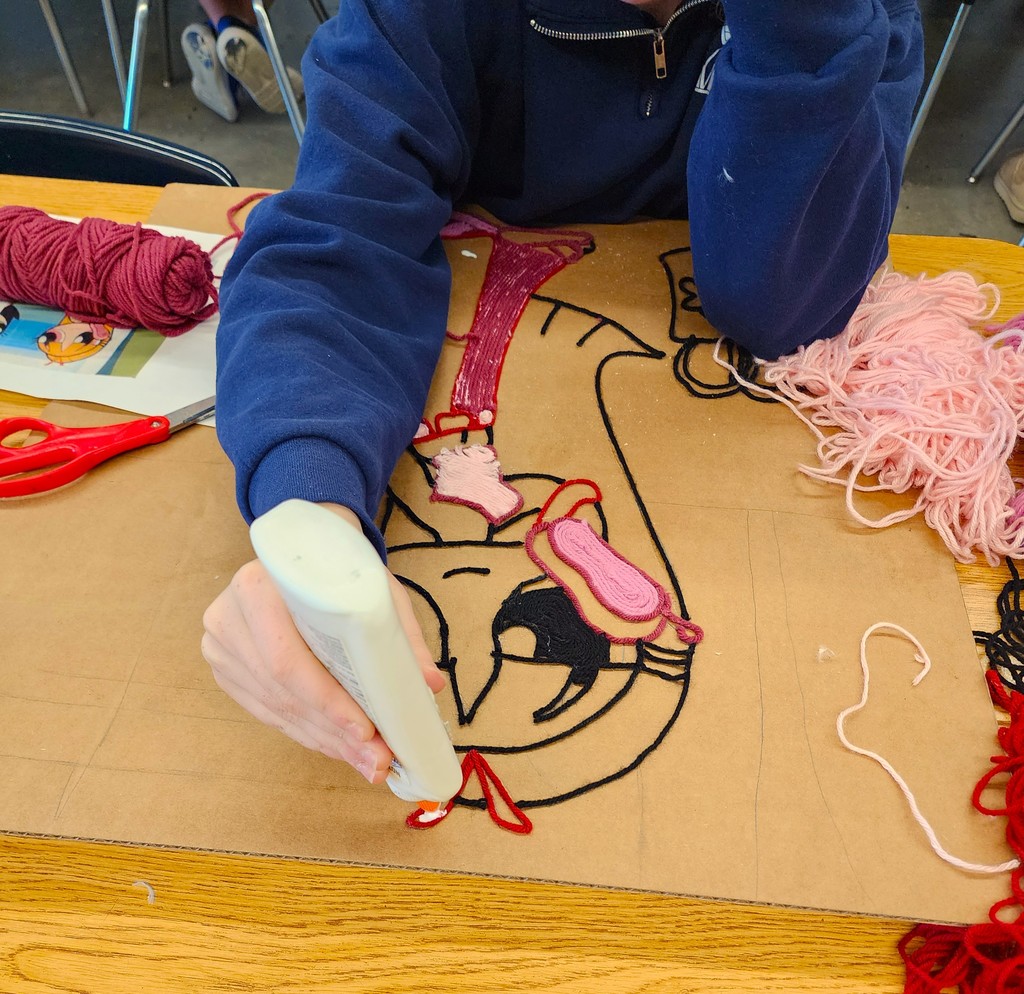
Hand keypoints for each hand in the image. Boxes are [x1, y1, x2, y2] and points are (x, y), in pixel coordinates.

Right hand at [201, 504, 444, 782]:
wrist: (302, 551)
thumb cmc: (338, 567)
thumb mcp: (373, 586)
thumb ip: (399, 633)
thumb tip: (429, 683)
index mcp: (258, 585)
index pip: (288, 659)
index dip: (326, 700)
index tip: (365, 731)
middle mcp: (229, 616)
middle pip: (282, 691)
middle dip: (334, 732)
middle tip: (377, 761)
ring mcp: (222, 646)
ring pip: (275, 708)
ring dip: (325, 740)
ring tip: (367, 762)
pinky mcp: (226, 670)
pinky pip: (268, 712)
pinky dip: (307, 733)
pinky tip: (338, 747)